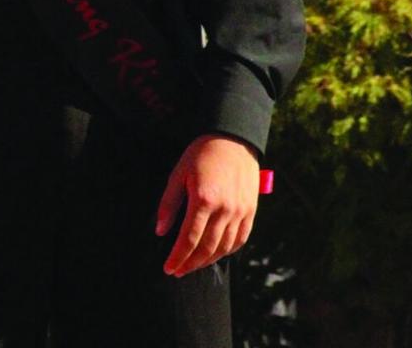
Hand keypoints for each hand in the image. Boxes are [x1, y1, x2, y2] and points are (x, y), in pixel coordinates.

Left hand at [156, 134, 259, 275]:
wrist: (232, 140)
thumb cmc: (200, 154)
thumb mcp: (178, 173)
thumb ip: (169, 203)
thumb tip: (160, 230)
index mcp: (204, 200)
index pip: (189, 238)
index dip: (178, 256)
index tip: (168, 268)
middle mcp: (225, 210)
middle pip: (207, 248)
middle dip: (190, 263)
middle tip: (178, 271)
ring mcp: (240, 212)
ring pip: (224, 248)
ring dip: (208, 261)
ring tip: (193, 265)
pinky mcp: (250, 211)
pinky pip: (240, 240)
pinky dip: (227, 251)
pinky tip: (216, 255)